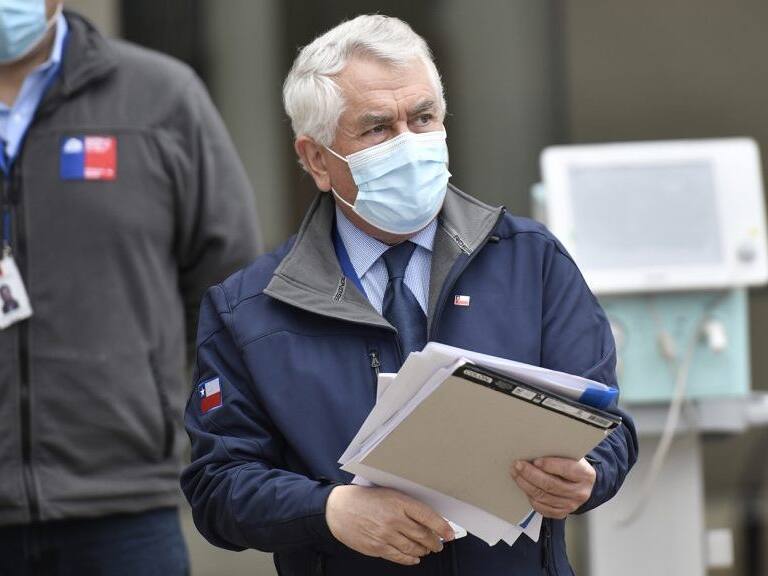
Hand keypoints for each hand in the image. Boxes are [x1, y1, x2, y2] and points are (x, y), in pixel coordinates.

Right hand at [325, 485, 453, 565]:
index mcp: (398, 501)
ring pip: (413, 548)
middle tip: (439, 543)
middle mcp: (393, 519)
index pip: (428, 516)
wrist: (338, 508)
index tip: (449, 533)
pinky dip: (410, 559)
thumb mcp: (388, 493)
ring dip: (424, 550)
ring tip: (427, 549)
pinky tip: (414, 558)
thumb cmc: (363, 498)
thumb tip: (427, 517)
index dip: (442, 527)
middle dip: (434, 541)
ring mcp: (385, 535)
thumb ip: (406, 504)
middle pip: (422, 535)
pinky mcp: (377, 547)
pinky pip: (399, 556)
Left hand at [510, 457, 595, 518]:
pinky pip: (542, 508)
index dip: (550, 465)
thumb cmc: (573, 465)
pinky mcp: (561, 513)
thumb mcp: (571, 456)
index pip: (567, 469)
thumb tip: (535, 450)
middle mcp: (580, 493)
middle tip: (518, 465)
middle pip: (551, 485)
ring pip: (543, 497)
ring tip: (516, 474)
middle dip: (531, 474)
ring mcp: (571, 505)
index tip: (535, 460)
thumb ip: (558, 454)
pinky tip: (524, 486)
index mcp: (585, 475)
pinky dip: (530, 497)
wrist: (582, 484)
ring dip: (525, 484)